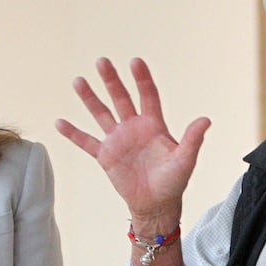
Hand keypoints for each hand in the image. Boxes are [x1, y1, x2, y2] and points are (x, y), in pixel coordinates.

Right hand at [56, 58, 210, 228]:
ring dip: (90, 98)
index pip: (148, 96)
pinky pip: (86, 142)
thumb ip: (193, 139)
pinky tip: (60, 122)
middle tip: (103, 61)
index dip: (142, 79)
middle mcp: (135, 128)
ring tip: (78, 81)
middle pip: (122, 98)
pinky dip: (73, 133)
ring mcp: (118, 140)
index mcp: (155, 126)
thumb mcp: (185, 160)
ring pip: (102, 114)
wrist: (156, 204)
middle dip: (112, 80)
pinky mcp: (106, 156)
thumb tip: (206, 120)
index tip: (136, 61)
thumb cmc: (174, 182)